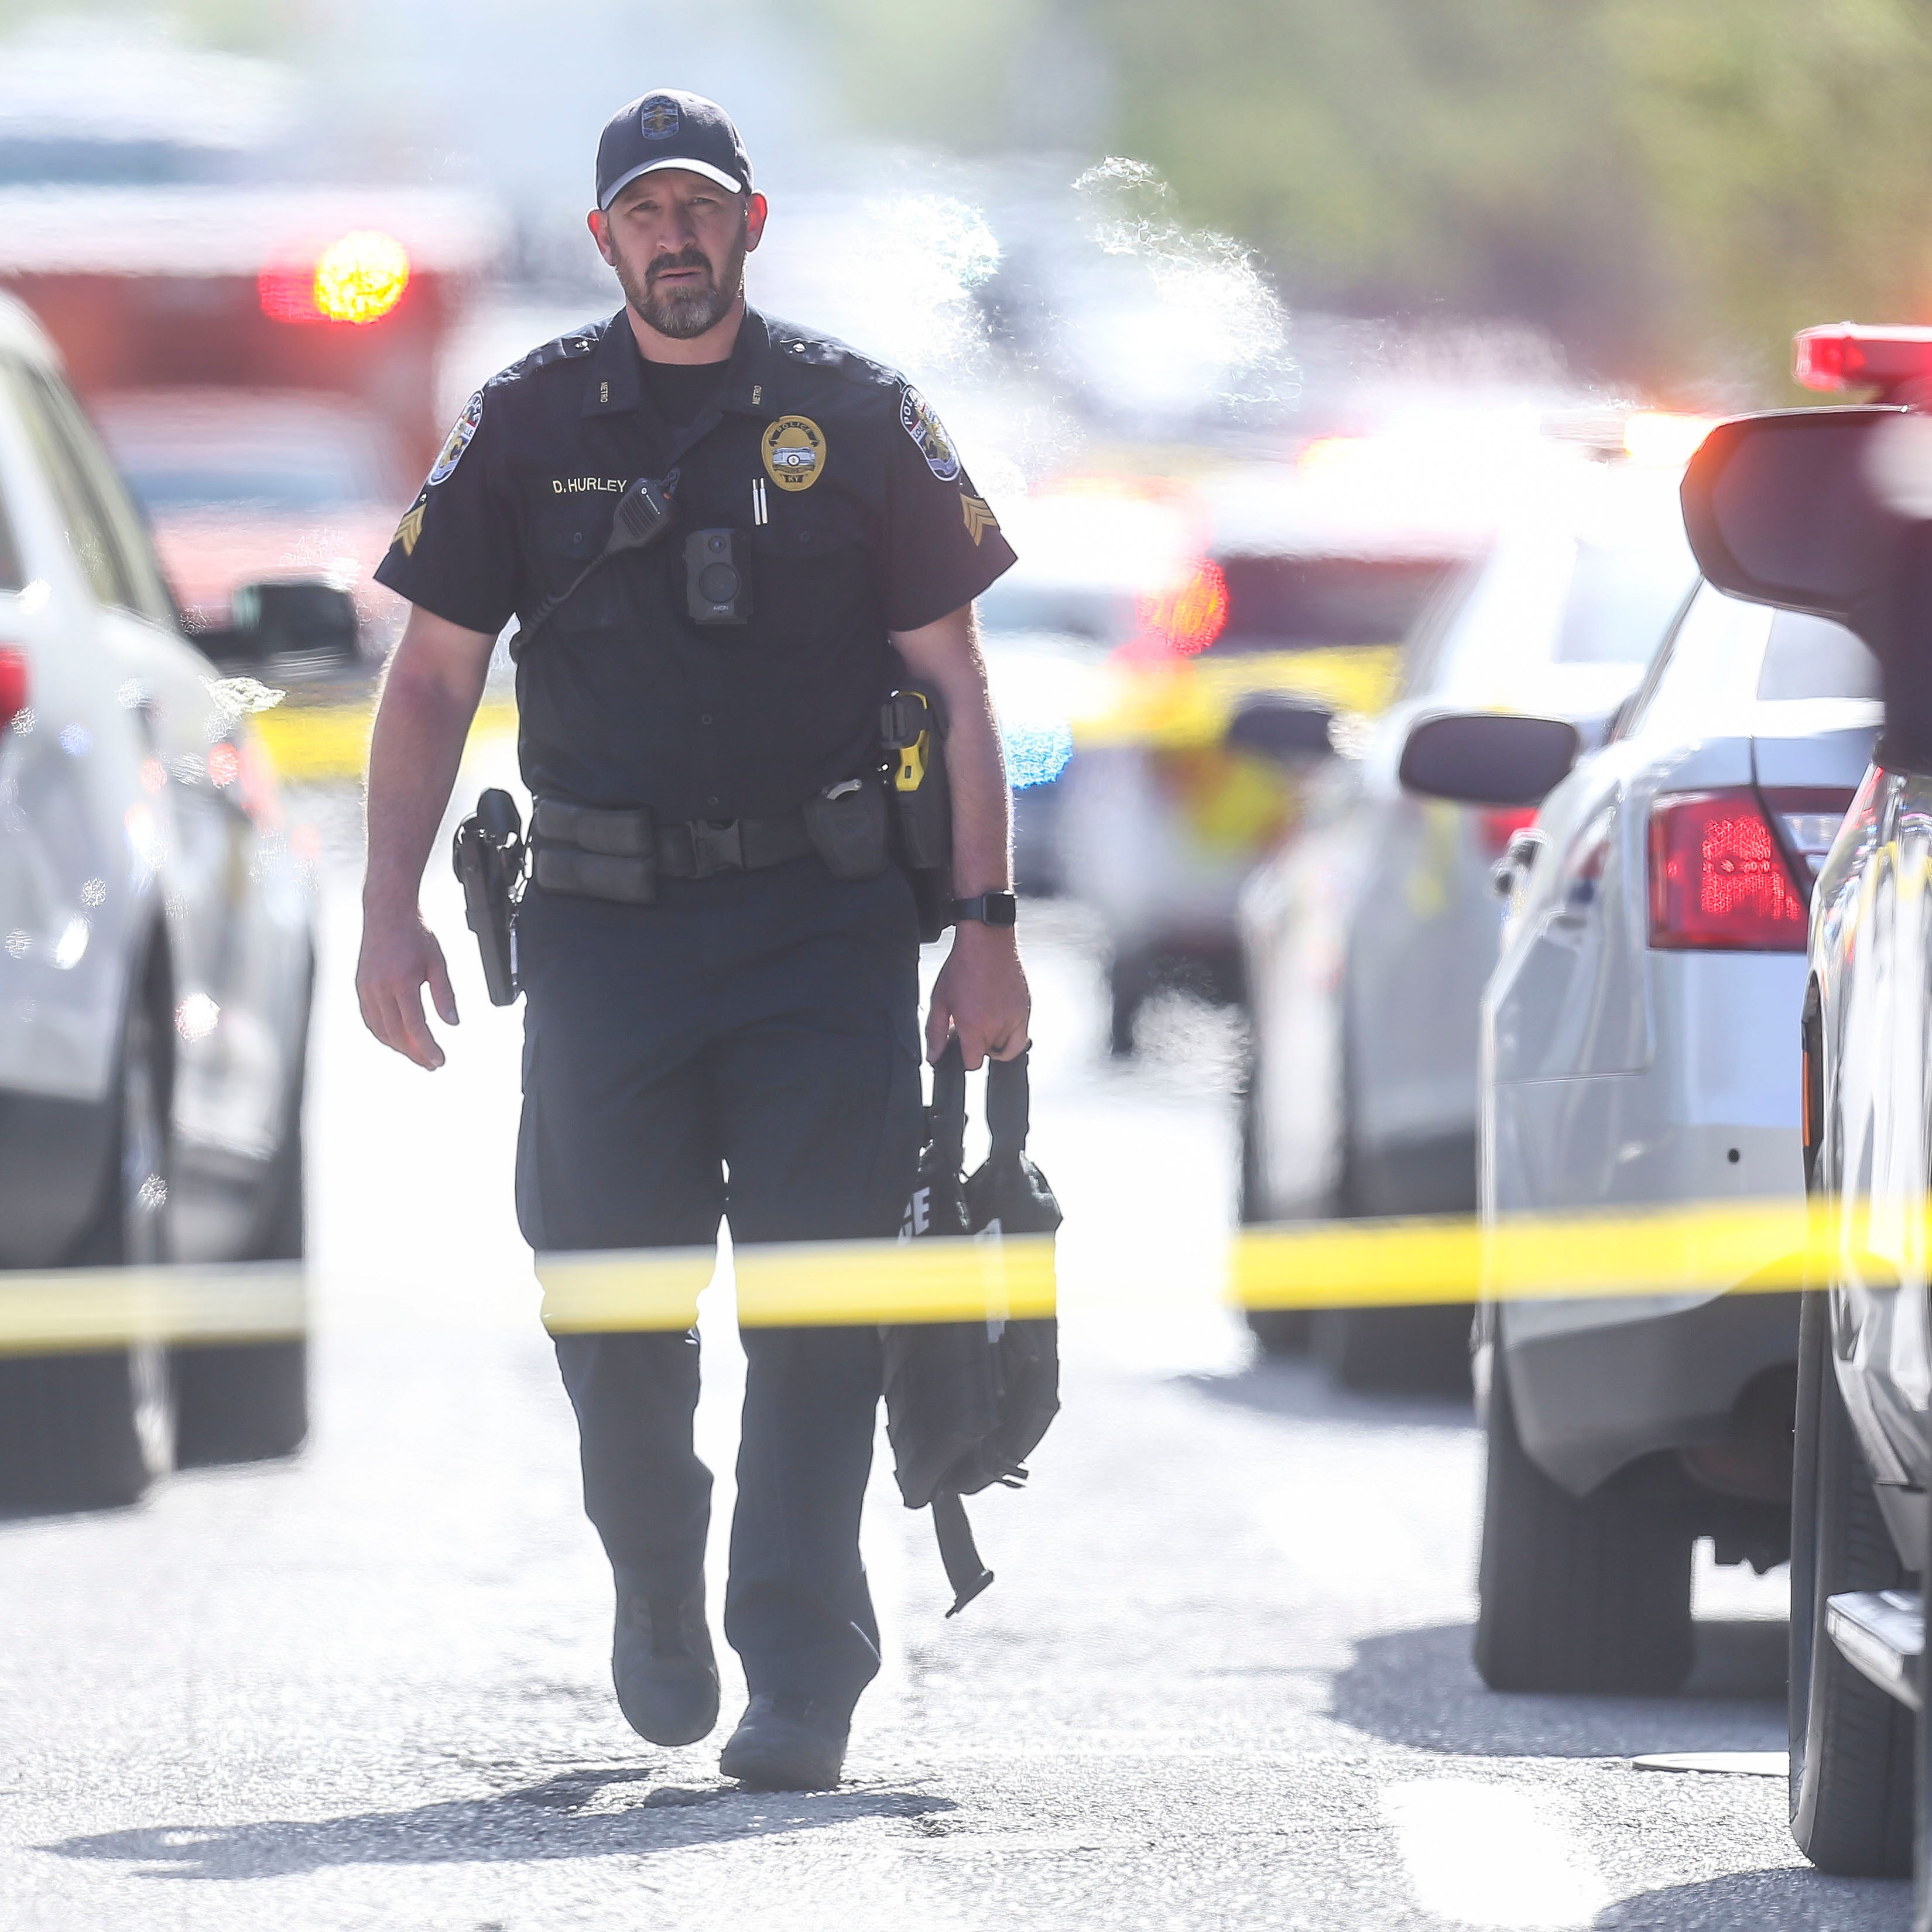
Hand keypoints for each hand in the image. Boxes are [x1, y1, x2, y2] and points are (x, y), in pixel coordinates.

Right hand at [357, 901, 458, 1070]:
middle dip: (415, 1053)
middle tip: (431, 1065)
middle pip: (396, 1034)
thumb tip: (453, 1024)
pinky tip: (398, 1039)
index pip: (415, 1026)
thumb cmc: (417, 936)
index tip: (440, 1061)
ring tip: (418, 1055)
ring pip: (380, 1030)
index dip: (428, 1048)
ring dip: (399, 1047)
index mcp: (402, 982)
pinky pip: (370, 1019)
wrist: (387, 914)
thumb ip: (445, 995)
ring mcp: (366, 988)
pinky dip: (383, 1034)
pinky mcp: (360, 986)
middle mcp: (379, 988)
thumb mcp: (438, 963)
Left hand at [926, 922, 1029, 1068]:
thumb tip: (934, 1056)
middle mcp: (998, 1025)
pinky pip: (1023, 1034)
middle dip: (979, 1046)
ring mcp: (1016, 1018)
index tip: (962, 1047)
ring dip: (997, 1041)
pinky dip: (1012, 1032)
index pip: (973, 1064)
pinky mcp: (1026, 1009)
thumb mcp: (940, 1001)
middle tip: (971, 1025)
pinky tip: (999, 1016)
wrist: (987, 942)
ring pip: (1009, 1048)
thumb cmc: (963, 966)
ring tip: (986, 1023)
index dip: (965, 1058)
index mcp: (975, 1026)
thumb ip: (935, 1032)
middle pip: (989, 1055)